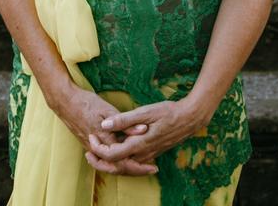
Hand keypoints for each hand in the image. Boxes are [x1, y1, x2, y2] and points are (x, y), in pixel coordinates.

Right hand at [48, 85, 157, 176]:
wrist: (65, 101)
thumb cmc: (87, 103)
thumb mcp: (108, 109)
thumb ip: (125, 123)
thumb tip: (143, 130)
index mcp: (104, 138)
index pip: (124, 159)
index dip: (140, 164)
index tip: (153, 165)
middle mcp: (97, 147)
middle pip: (118, 167)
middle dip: (135, 170)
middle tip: (151, 168)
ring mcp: (90, 147)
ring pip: (110, 164)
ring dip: (126, 165)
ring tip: (142, 164)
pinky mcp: (87, 144)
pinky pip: (103, 158)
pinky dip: (116, 160)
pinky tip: (126, 155)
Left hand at [86, 100, 208, 173]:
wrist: (189, 119)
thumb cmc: (168, 112)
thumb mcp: (145, 112)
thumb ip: (124, 120)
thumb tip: (105, 124)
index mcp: (139, 144)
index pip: (112, 155)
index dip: (98, 148)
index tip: (91, 137)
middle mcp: (143, 154)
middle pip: (116, 166)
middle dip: (99, 162)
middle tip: (87, 153)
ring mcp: (148, 155)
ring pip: (124, 166)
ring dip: (109, 162)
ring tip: (96, 152)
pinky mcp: (152, 153)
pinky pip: (132, 163)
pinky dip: (120, 160)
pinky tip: (115, 150)